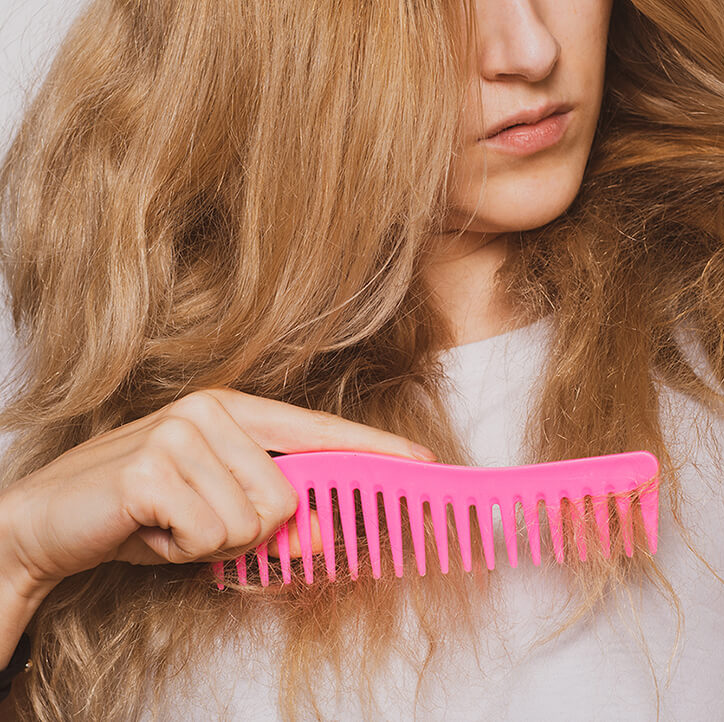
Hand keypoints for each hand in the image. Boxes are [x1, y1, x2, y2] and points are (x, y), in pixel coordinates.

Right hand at [0, 387, 437, 596]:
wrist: (45, 522)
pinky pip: (209, 535)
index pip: (318, 430)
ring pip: (252, 522)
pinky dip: (180, 550)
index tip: (422, 460)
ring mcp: (180, 432)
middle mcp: (212, 410)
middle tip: (190, 522)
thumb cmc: (142, 514)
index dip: (373, 448)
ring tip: (167, 522)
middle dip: (242, 532)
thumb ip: (276, 520)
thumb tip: (329, 533)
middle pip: (286, 499)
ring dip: (208, 543)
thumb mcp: (217, 516)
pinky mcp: (152, 467)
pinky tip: (148, 528)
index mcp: (234, 410)